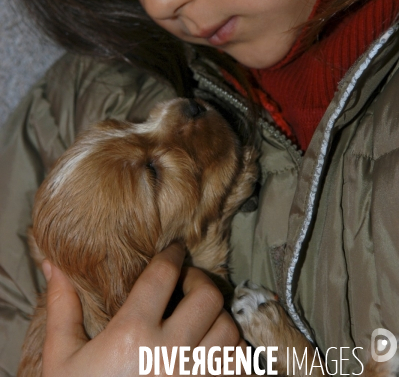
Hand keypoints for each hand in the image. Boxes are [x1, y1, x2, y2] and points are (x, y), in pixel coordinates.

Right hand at [42, 243, 244, 375]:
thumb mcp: (62, 359)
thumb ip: (62, 309)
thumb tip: (54, 264)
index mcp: (132, 335)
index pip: (163, 275)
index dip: (172, 254)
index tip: (174, 250)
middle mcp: (170, 354)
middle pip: (208, 296)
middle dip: (199, 282)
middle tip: (186, 284)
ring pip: (229, 330)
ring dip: (217, 319)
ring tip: (201, 319)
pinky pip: (241, 365)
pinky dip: (232, 353)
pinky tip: (212, 351)